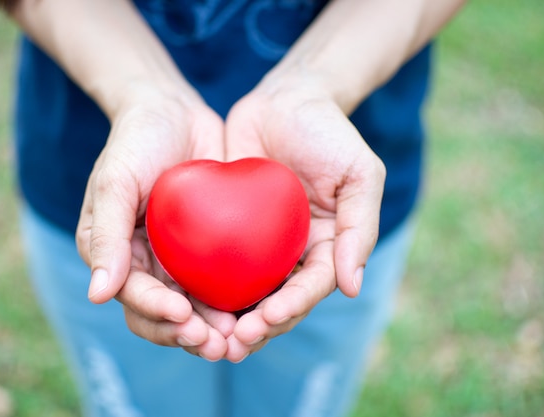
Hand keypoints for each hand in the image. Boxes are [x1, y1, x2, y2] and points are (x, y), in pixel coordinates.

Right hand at [76, 85, 235, 360]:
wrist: (173, 112)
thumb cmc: (135, 141)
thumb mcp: (115, 182)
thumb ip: (106, 236)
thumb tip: (97, 295)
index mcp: (117, 257)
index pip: (135, 299)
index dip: (157, 314)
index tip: (184, 315)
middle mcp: (147, 266)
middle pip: (166, 316)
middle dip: (188, 334)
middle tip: (218, 342)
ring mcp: (180, 260)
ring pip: (196, 309)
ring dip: (215, 328)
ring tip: (240, 336)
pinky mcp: (210, 250)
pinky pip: (222, 282)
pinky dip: (237, 300)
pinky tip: (259, 306)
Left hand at [223, 78, 385, 361]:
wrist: (287, 100)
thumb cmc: (329, 133)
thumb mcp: (360, 175)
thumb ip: (359, 228)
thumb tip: (351, 287)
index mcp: (325, 248)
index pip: (308, 289)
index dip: (289, 308)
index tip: (264, 319)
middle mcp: (292, 253)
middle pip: (275, 302)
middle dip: (256, 327)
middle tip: (230, 343)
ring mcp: (260, 244)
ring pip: (243, 292)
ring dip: (227, 319)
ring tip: (204, 337)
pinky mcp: (229, 229)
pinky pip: (216, 262)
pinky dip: (203, 285)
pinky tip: (183, 299)